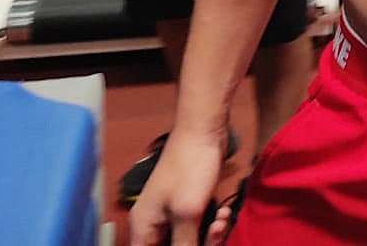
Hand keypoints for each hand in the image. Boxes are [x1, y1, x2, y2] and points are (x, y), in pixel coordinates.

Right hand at [128, 129, 226, 245]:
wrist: (203, 131)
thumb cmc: (189, 165)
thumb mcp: (187, 213)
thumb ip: (183, 245)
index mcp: (143, 228)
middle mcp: (153, 224)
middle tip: (214, 234)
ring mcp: (170, 214)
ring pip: (188, 242)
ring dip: (207, 237)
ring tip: (220, 221)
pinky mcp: (186, 206)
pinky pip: (197, 228)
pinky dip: (211, 225)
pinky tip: (222, 212)